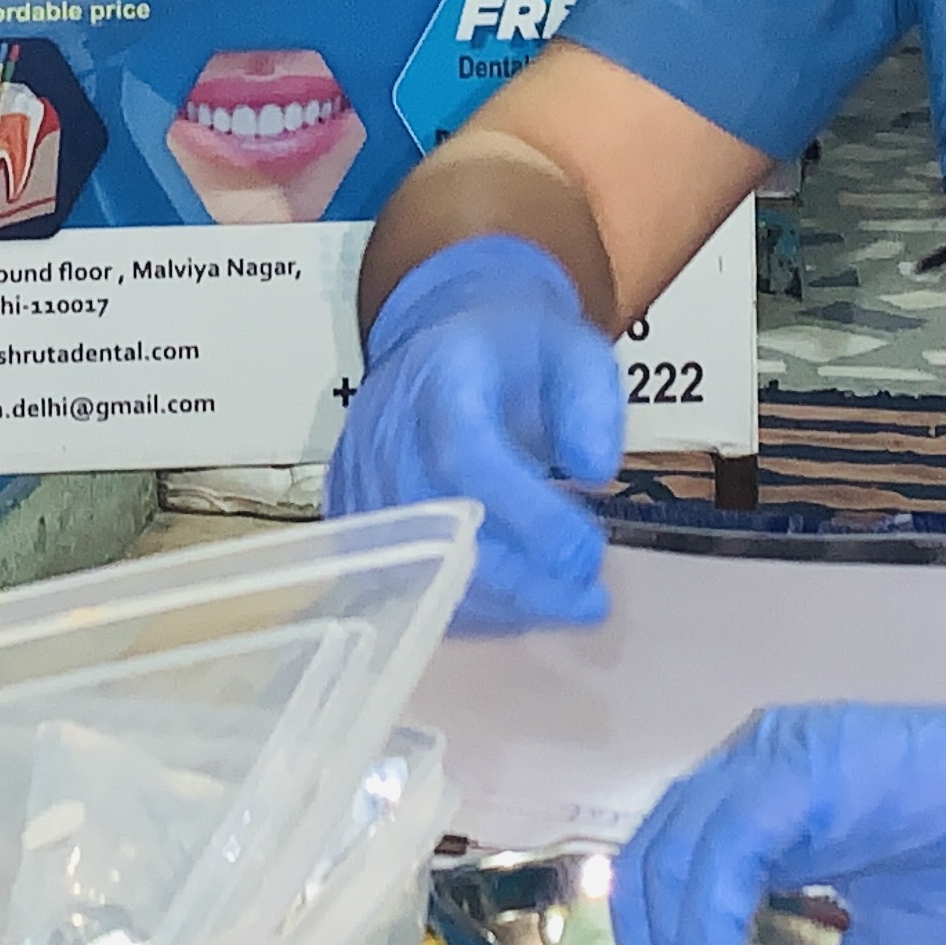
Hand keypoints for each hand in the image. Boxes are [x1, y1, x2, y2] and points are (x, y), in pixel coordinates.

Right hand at [325, 235, 622, 631]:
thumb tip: (594, 471)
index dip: (525, 515)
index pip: (467, 455)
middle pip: (437, 524)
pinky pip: (399, 578)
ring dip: (496, 601)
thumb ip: (592, 402)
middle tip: (587, 599)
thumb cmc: (513, 353)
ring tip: (563, 602)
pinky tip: (515, 602)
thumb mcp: (573, 350)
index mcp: (442, 375)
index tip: (586, 553)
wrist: (443, 341)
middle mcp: (386, 427)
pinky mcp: (352, 513)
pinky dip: (463, 603)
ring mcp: (360, 474)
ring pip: (417, 565)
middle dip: (519, 578)